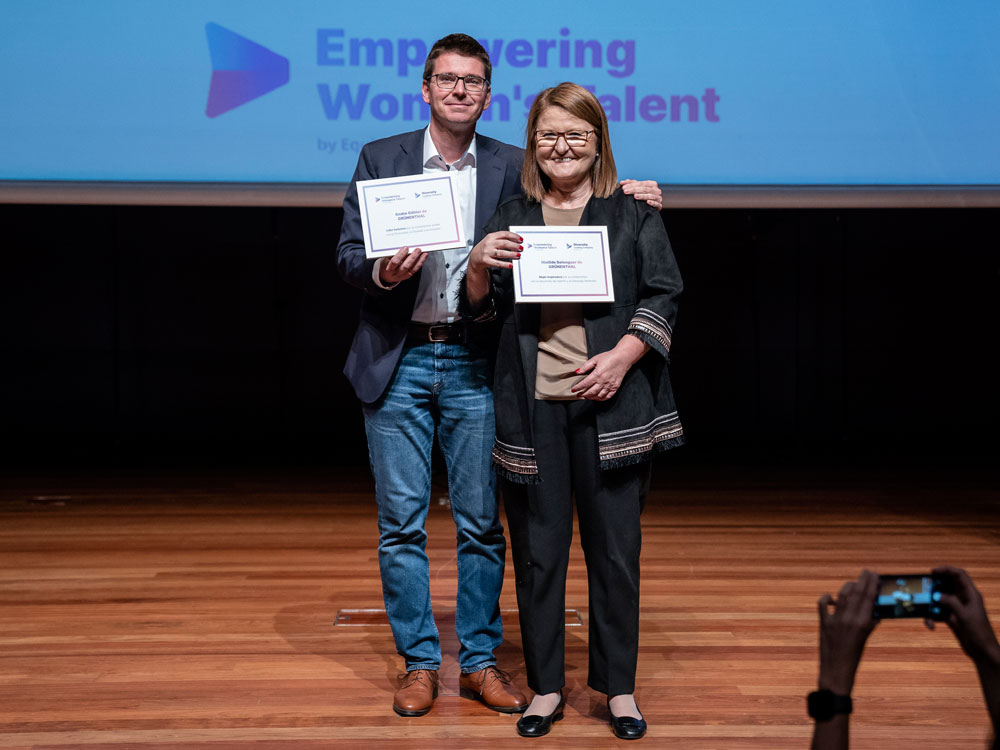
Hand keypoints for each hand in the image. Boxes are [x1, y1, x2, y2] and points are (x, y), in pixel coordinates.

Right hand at [378, 247, 426, 284]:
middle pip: (405, 266)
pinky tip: (423, 256)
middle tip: (417, 249)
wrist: (387, 276)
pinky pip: (415, 269)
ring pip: (412, 269)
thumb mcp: (386, 259)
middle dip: (412, 257)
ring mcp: (403, 276)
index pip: (394, 262)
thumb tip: (403, 246)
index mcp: (389, 268)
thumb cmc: (387, 264)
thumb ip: (393, 253)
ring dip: (418, 260)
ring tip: (422, 252)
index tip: (405, 248)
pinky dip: (420, 262)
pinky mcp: (408, 276)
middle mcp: (396, 273)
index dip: (400, 255)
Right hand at [468, 231, 521, 275]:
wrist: (475, 257)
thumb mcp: (492, 240)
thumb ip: (502, 239)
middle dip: (514, 246)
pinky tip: (510, 265)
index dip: (514, 236)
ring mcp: (487, 252)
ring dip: (511, 254)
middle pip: (504, 243)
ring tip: (518, 255)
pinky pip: (497, 263)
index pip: (505, 234)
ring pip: (502, 253)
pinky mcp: (486, 260)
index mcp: (491, 236)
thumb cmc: (486, 248)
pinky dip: (505, 264)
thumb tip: (516, 241)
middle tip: (521, 248)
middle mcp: (489, 243)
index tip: (521, 240)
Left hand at [572, 335, 648, 400]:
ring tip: (586, 397)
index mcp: (597, 374)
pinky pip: (608, 396)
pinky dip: (601, 399)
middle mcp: (603, 381)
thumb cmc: (609, 357)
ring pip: (599, 396)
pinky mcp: (615, 387)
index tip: (573, 390)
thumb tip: (577, 371)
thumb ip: (586, 366)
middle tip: (579, 395)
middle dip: (583, 395)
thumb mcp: (595, 359)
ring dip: (591, 398)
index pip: (585, 384)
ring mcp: (610, 385)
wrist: (622, 357)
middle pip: (591, 392)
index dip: (578, 388)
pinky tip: (597, 398)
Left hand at [620, 179, 662, 209]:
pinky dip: (652, 202)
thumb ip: (631, 184)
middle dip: (634, 190)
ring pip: (650, 195)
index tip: (623, 187)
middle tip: (625, 192)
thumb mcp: (638, 189)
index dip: (632, 185)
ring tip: (635, 196)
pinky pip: (656, 204)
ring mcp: (659, 198)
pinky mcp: (659, 205)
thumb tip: (622, 182)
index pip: (642, 183)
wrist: (651, 207)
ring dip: (642, 196)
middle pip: (645, 189)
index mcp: (652, 184)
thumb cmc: (644, 196)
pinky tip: (647, 202)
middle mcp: (657, 190)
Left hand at [817, 570, 878, 694]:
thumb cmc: (854, 656)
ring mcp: (834, 620)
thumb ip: (869, 623)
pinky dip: (827, 598)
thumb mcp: (865, 639)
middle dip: (862, 580)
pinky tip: (831, 597)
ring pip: (842, 595)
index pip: (868, 598)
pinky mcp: (823, 622)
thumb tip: (873, 610)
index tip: (874, 574)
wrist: (836, 671)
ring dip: (848, 586)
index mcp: (862, 623)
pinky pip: (823, 604)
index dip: (871, 584)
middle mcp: (849, 619)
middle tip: (867, 571)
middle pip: (856, 593)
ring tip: (854, 581)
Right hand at [930, 565, 999, 664]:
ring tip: (925, 611)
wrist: (982, 651)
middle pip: (947, 585)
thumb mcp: (965, 616)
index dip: (946, 570)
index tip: (932, 572)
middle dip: (934, 587)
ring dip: (931, 605)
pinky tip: (930, 625)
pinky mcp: (952, 618)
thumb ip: (951, 603)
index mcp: (971, 595)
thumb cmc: (979, 632)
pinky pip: (938, 612)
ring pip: (940, 600)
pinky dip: (932, 617)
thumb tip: (937, 595)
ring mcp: (957, 608)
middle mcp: (963, 599)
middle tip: (923, 589)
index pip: (959, 575)